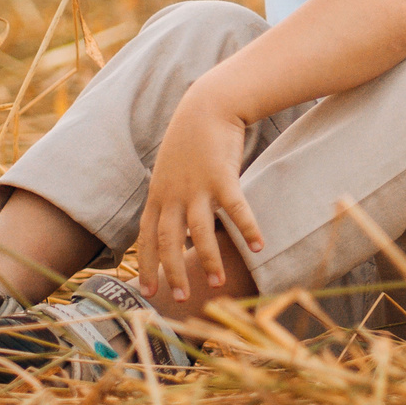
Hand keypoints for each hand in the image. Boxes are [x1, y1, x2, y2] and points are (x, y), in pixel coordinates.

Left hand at [136, 76, 263, 303]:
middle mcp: (173, 194)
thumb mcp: (169, 171)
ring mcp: (197, 186)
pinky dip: (247, 228)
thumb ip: (169, 198)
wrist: (208, 106)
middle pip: (169, 241)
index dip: (147, 265)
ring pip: (200, 232)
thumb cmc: (191, 141)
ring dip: (208, 259)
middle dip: (173, 272)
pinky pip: (235, 209)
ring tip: (216, 284)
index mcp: (158, 195)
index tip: (148, 291)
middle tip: (180, 298)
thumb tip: (172, 226)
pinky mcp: (223, 176)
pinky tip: (259, 246)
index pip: (146, 238)